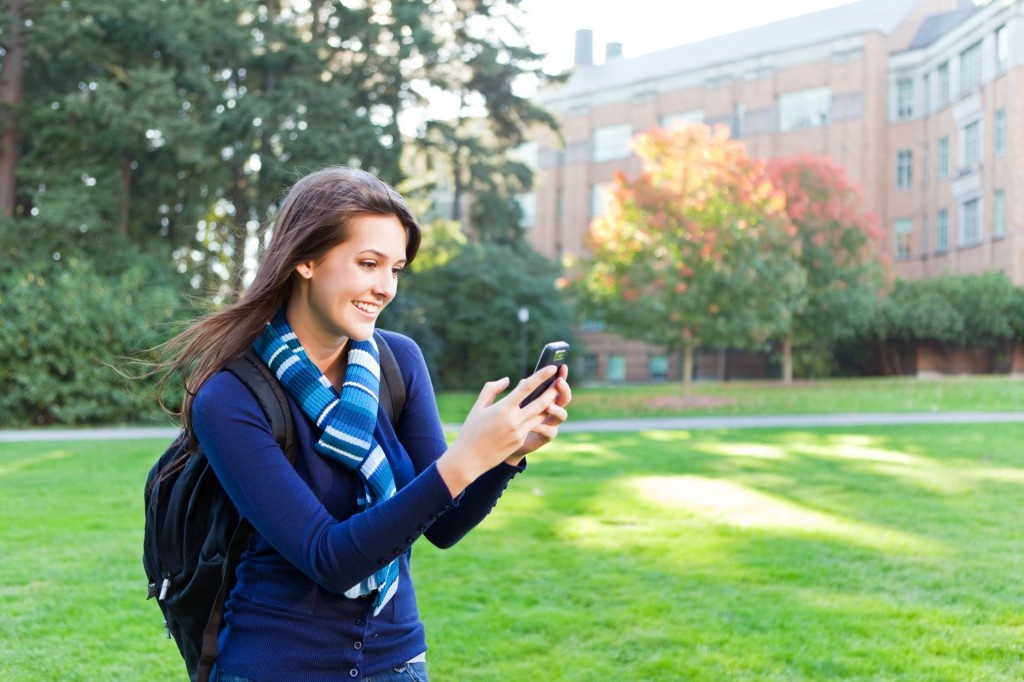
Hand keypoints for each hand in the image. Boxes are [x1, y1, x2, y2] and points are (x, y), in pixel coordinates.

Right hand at [435, 365, 564, 496]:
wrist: (470, 459)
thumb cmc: (471, 430)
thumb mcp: (478, 407)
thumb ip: (492, 390)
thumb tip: (507, 380)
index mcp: (503, 408)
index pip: (526, 388)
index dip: (541, 376)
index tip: (551, 368)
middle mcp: (514, 420)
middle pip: (541, 403)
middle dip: (553, 391)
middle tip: (561, 381)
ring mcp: (519, 432)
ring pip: (540, 415)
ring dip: (549, 405)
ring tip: (554, 394)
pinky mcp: (520, 441)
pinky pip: (531, 426)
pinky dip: (536, 417)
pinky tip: (540, 410)